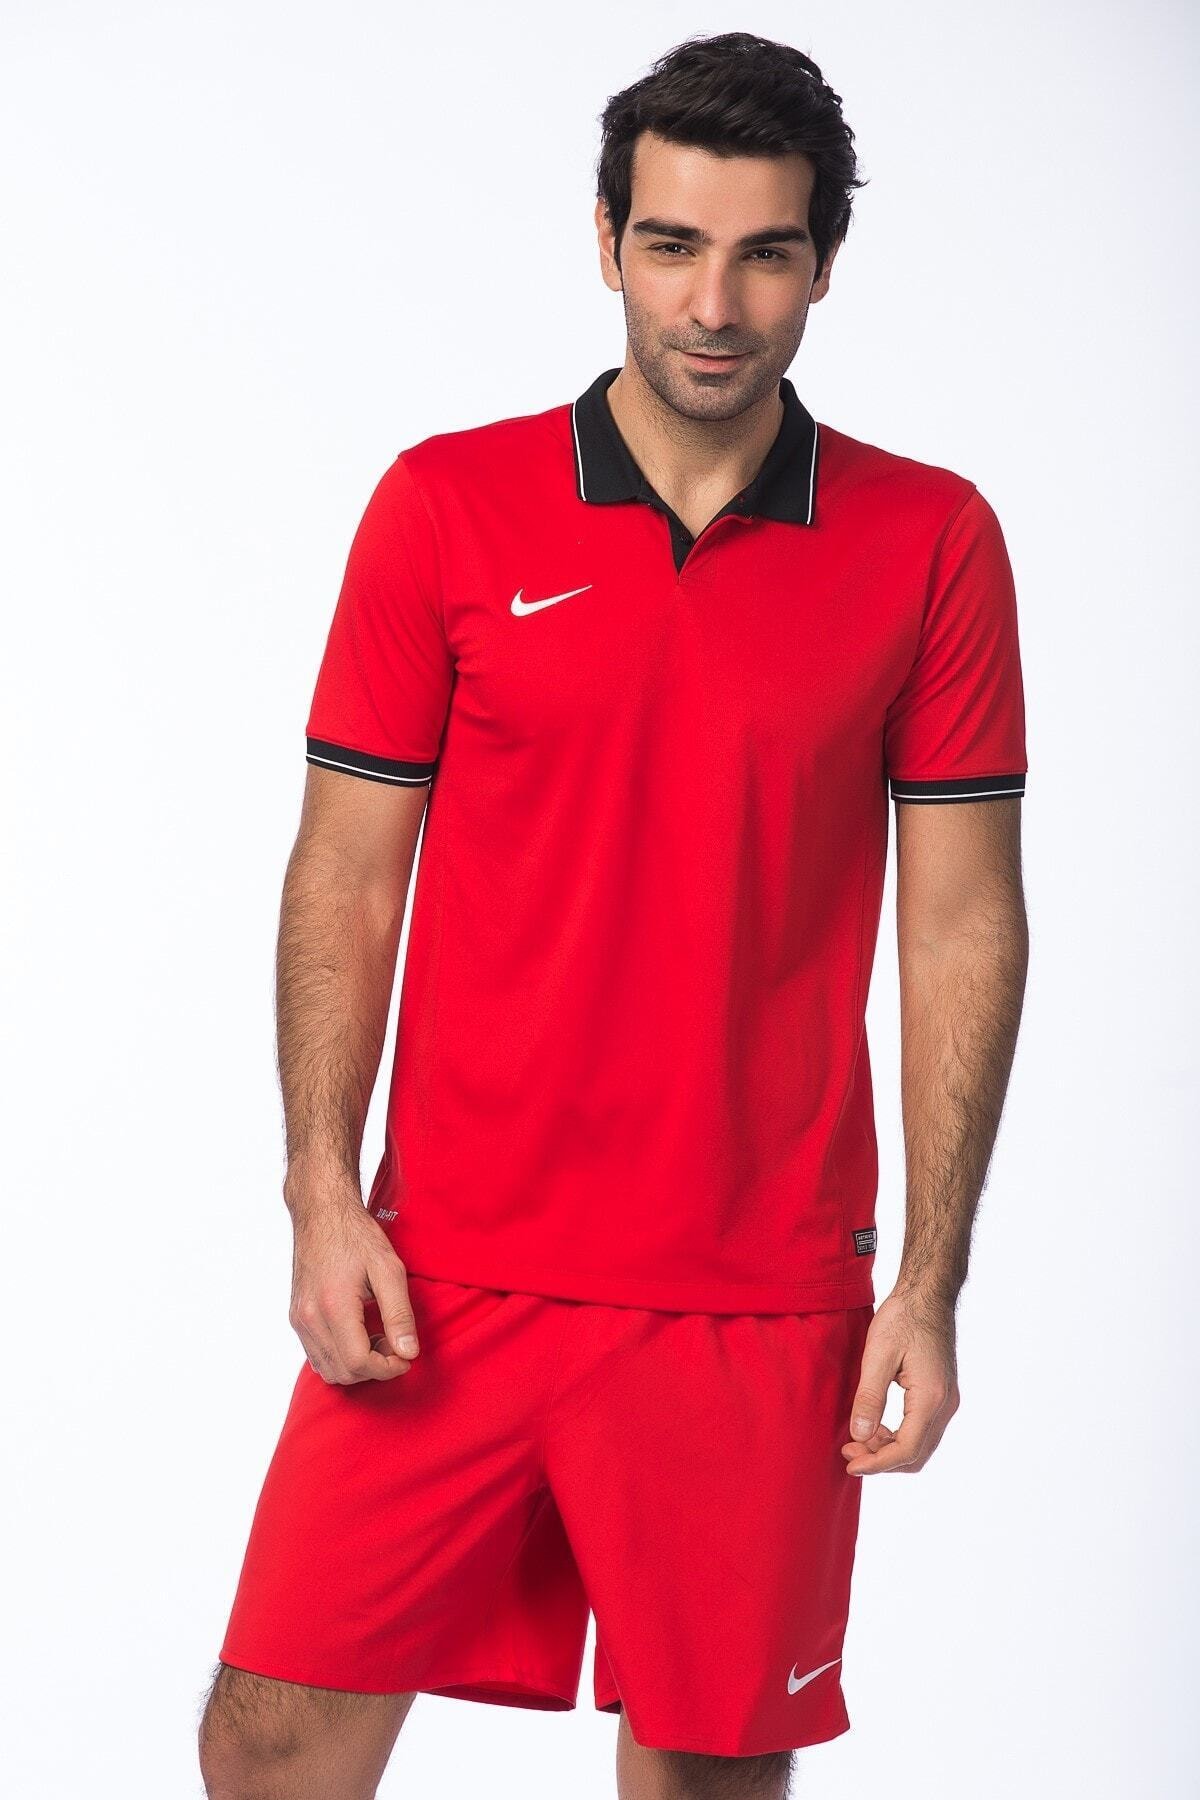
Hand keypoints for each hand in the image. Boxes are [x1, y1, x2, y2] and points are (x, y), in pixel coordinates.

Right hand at [287, 1186, 420, 1384]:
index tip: (406, 1357)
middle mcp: (310, 1318)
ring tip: (379, 1338)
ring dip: (357, 1366)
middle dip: (375, 1369)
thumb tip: (409, 1353)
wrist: (321, 1214)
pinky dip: (340, 1357)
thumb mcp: (389, 1269)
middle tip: (395, 1345)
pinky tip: (360, 1334)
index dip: (387, 1369)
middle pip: (343, 1372)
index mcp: (334, 1306)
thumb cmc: (357, 1237)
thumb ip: (400, 1314)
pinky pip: (317, 1355)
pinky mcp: (296, 1317)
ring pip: (327, 1369)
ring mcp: (299, 1319)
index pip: (359, 1362)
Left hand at [842, 1288, 959, 1474]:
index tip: (850, 1464)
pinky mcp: (941, 1394)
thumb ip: (869, 1397)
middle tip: (848, 1451)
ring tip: (858, 1439)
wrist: (926, 1295)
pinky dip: (899, 1436)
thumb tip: (859, 1436)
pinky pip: (923, 1429)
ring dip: (890, 1449)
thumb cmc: (903, 1318)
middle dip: (881, 1460)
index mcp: (931, 1398)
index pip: (906, 1449)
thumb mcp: (878, 1355)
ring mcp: (946, 1400)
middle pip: (916, 1454)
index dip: (877, 1463)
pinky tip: (877, 1425)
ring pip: (921, 1445)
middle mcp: (945, 1405)